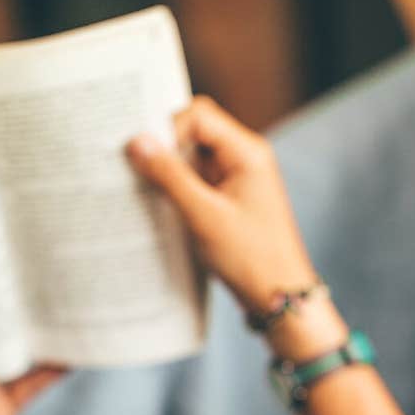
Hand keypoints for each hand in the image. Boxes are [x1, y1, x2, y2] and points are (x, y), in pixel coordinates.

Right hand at [128, 95, 315, 315]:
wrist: (280, 298)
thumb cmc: (251, 258)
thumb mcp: (204, 216)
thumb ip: (170, 177)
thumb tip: (137, 142)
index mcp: (247, 152)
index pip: (199, 116)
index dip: (168, 129)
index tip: (143, 155)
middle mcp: (244, 158)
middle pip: (195, 131)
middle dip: (165, 147)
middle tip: (135, 166)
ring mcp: (236, 179)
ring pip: (192, 158)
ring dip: (168, 170)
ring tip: (142, 188)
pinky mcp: (228, 199)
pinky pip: (196, 181)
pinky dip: (176, 188)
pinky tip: (158, 204)